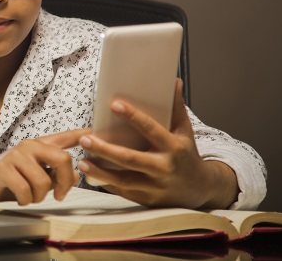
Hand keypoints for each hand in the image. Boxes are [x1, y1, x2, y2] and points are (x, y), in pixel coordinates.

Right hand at [0, 128, 89, 205]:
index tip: (94, 131)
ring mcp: (16, 156)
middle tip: (59, 195)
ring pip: (44, 182)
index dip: (81, 135)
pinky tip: (18, 197)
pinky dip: (25, 200)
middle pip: (62, 159)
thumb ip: (55, 173)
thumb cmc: (8, 179)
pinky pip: (26, 191)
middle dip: (65, 182)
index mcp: (38, 146)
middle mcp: (29, 146)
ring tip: (29, 195)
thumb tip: (76, 175)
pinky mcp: (4, 169)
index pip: (64, 137)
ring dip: (39, 196)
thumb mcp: (35, 176)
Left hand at [78, 79, 238, 208]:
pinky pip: (123, 191)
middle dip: (106, 150)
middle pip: (131, 159)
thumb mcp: (184, 131)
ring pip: (124, 180)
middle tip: (85, 138)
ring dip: (100, 172)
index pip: (151, 129)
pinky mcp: (147, 199)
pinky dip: (106, 183)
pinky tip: (90, 174)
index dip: (133, 116)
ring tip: (82, 160)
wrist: (199, 189)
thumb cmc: (186, 154)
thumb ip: (175, 107)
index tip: (114, 104)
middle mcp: (164, 168)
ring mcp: (155, 186)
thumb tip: (172, 81)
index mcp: (174, 147)